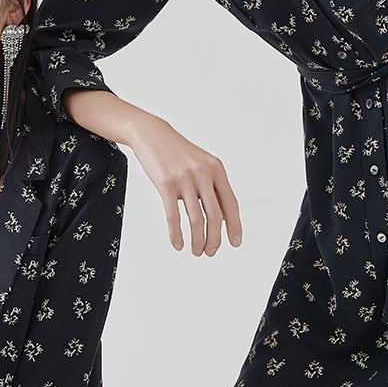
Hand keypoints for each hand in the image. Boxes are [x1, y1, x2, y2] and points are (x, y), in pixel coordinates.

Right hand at [131, 113, 241, 255]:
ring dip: (197, 240)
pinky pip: (174, 216)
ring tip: (196, 251)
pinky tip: (178, 243)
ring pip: (196, 219)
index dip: (234, 226)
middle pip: (215, 216)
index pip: (231, 204)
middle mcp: (203, 174)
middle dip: (214, 239)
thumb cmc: (177, 152)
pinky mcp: (166, 185)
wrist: (152, 135)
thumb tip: (221, 217)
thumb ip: (213, 186)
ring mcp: (184, 179)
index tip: (235, 242)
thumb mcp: (201, 163)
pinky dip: (176, 234)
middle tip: (210, 252)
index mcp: (216, 169)